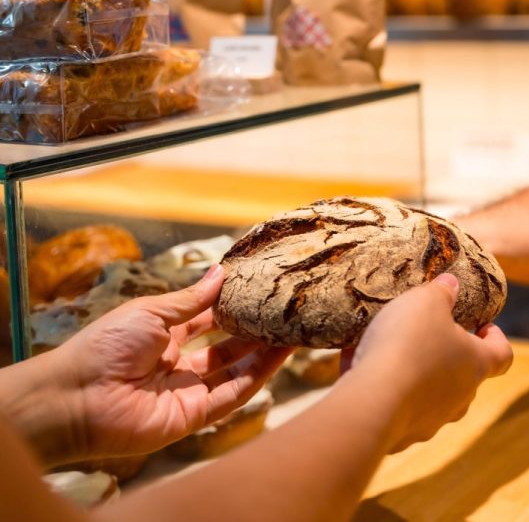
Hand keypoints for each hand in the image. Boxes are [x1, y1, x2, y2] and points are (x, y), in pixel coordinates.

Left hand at [4, 264, 290, 465]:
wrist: (76, 396)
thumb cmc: (106, 346)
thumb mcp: (151, 311)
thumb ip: (192, 299)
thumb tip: (221, 272)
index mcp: (162, 337)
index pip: (206, 321)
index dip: (232, 308)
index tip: (260, 291)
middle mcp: (178, 364)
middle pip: (225, 348)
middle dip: (254, 331)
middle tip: (284, 313)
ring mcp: (188, 391)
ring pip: (235, 371)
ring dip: (264, 353)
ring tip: (292, 331)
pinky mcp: (195, 415)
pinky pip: (233, 394)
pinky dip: (258, 376)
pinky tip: (280, 356)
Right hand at [343, 274, 512, 451]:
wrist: (372, 400)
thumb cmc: (408, 344)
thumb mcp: (426, 301)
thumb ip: (441, 291)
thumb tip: (451, 284)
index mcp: (476, 363)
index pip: (503, 354)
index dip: (496, 338)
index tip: (481, 325)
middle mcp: (461, 397)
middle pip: (465, 376)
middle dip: (448, 356)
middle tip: (427, 335)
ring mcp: (433, 420)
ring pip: (430, 396)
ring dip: (414, 374)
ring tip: (384, 352)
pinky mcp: (403, 435)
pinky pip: (396, 407)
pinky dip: (383, 389)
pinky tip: (357, 369)